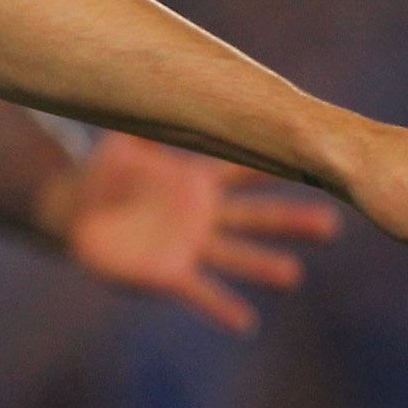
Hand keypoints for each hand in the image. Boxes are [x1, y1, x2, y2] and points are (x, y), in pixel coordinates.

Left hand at [62, 132, 340, 332]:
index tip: (309, 162)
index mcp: (197, 180)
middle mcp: (205, 215)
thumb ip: (145, 121)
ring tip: (292, 276)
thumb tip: (157, 84)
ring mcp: (191, 247)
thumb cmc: (105, 171)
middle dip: (290, 221)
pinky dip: (222, 308)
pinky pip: (200, 293)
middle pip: (255, 217)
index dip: (271, 166)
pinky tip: (245, 323)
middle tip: (332, 225)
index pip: (241, 170)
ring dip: (263, 266)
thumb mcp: (123, 141)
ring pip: (236, 256)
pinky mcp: (170, 274)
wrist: (75, 212)